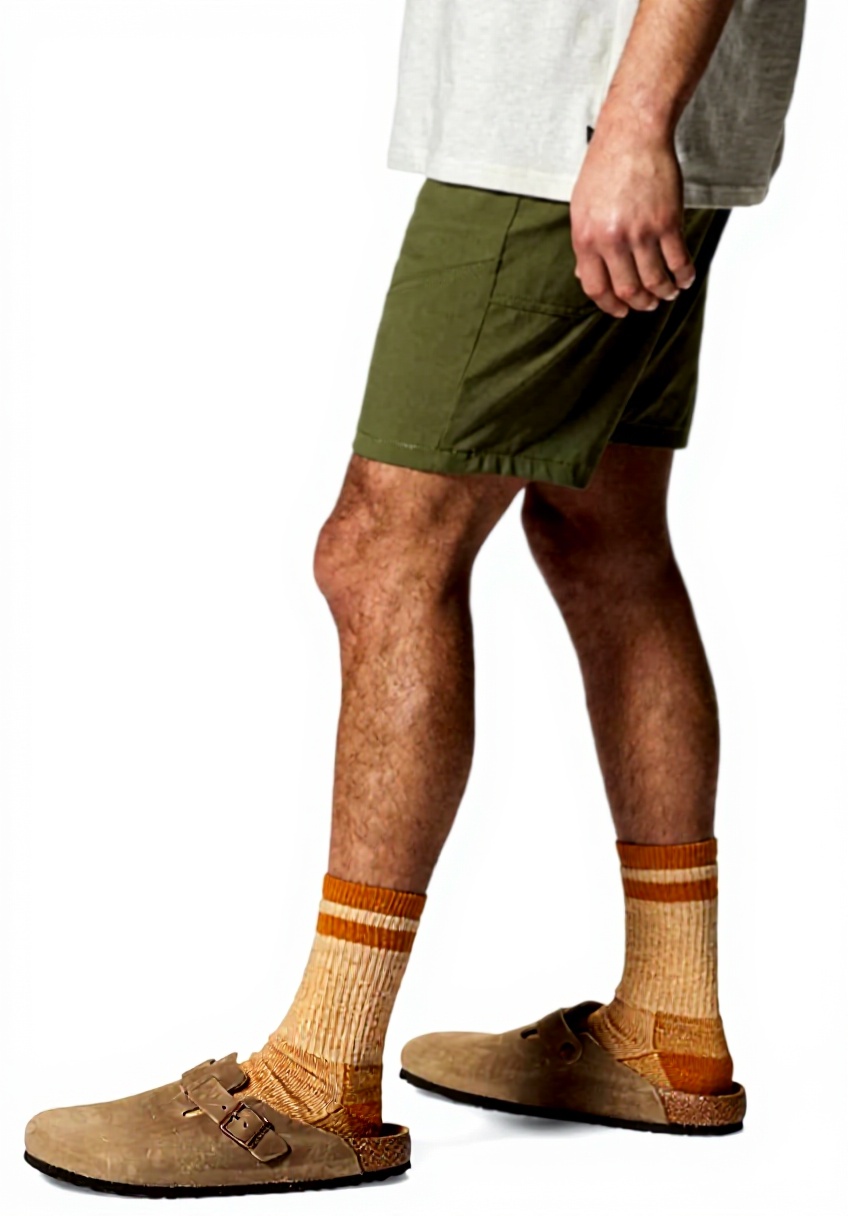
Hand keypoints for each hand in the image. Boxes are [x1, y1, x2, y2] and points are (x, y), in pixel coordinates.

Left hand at [569, 118, 696, 318]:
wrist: (633, 134)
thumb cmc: (605, 168)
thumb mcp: (581, 208)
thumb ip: (585, 244)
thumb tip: (584, 275)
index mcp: (586, 238)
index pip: (596, 288)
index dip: (610, 305)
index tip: (621, 310)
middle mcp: (611, 239)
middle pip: (628, 290)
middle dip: (641, 303)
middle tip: (649, 304)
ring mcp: (640, 231)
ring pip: (655, 280)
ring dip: (664, 293)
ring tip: (668, 293)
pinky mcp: (667, 221)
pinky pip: (678, 261)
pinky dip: (684, 275)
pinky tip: (685, 278)